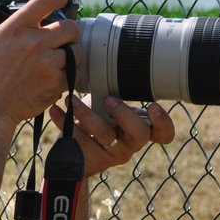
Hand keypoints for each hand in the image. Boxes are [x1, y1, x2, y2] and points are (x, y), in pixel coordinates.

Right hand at [0, 0, 81, 125]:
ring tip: (58, 61)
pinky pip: (73, 74)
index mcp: (17, 27)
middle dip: (69, 32)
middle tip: (61, 40)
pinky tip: (53, 79)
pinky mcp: (55, 83)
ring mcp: (48, 63)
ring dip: (71, 55)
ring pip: (76, 51)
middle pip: (71, 27)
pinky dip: (67, 76)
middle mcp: (36, 42)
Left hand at [49, 93, 174, 176]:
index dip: (163, 123)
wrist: (69, 151)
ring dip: (86, 113)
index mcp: (138, 128)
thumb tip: (110, 59)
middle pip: (140, 133)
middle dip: (124, 113)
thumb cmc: (93, 120)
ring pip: (105, 134)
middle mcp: (129, 143)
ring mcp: (111, 153)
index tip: (153, 106)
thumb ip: (115, 93)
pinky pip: (79, 139)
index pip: (163, 134)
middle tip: (108, 100)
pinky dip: (64, 121)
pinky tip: (55, 109)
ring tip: (70, 99)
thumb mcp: (106, 105)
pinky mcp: (91, 159)